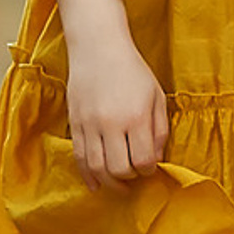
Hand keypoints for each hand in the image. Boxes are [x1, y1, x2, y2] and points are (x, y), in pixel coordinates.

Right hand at [55, 0, 168, 188]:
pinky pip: (79, 158)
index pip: (143, 160)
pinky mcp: (75, 124)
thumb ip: (159, 130)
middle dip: (130, 179)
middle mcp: (111, 123)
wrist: (98, 47)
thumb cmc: (132, 70)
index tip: (149, 166)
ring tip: (119, 185)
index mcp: (136, 116)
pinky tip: (95, 184)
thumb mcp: (156, 96)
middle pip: (119, 169)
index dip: (148, 170)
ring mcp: (90, 124)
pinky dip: (87, 175)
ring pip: (97, 168)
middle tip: (135, 176)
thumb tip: (155, 159)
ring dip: (109, 183)